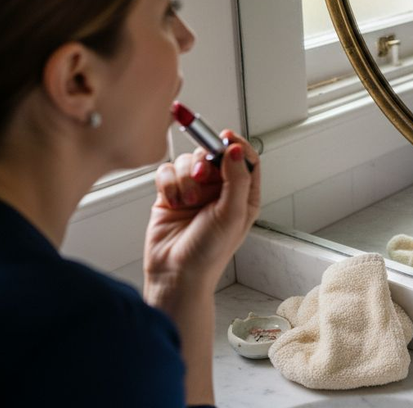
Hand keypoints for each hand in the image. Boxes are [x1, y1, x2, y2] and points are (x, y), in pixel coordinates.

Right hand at [144, 130, 260, 289]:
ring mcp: (194, 191)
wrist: (175, 274)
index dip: (236, 144)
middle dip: (205, 162)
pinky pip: (168, 171)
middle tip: (202, 178)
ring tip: (187, 201)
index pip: (245, 158)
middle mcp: (220, 190)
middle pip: (213, 154)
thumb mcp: (232, 214)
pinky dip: (169, 183)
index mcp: (243, 194)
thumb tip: (236, 148)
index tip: (225, 137)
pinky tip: (173, 202)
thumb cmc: (209, 252)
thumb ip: (237, 179)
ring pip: (189, 160)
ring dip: (186, 177)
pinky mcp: (171, 194)